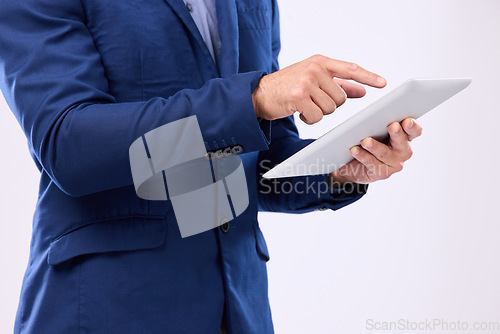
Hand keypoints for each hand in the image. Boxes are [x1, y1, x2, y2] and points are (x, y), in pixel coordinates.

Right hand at [252, 54, 386, 123]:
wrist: (259, 94)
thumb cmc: (287, 87)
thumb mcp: (313, 80)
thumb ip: (338, 84)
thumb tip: (361, 90)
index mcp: (320, 62)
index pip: (350, 69)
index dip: (368, 76)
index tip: (383, 83)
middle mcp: (315, 69)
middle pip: (340, 97)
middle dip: (329, 105)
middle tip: (312, 101)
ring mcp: (306, 82)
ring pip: (330, 108)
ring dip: (318, 112)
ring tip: (304, 105)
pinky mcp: (298, 96)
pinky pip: (317, 116)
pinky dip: (309, 119)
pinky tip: (299, 112)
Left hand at [328, 118, 422, 186]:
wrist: (355, 164)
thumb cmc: (369, 142)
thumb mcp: (376, 130)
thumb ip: (379, 122)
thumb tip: (373, 111)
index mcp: (405, 137)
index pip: (414, 131)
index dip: (413, 126)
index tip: (407, 121)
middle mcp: (403, 151)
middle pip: (402, 142)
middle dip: (397, 134)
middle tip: (392, 126)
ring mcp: (393, 164)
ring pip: (385, 153)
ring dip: (375, 146)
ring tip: (365, 141)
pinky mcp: (382, 173)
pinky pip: (371, 163)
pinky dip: (362, 156)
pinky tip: (355, 150)